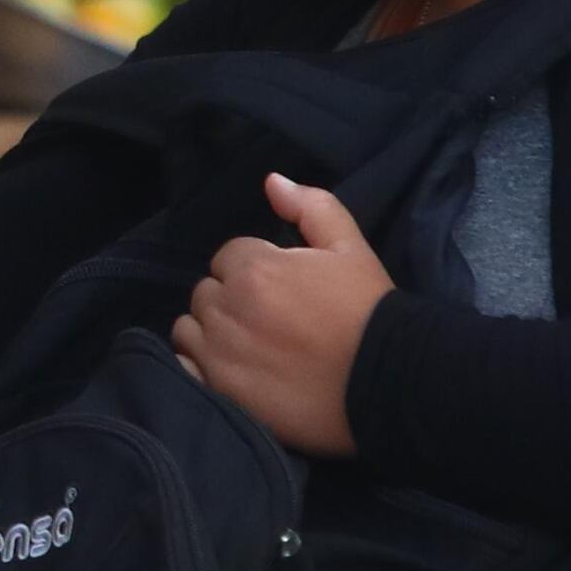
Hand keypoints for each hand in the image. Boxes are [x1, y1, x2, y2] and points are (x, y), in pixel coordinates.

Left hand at [172, 173, 388, 459]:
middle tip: (267, 319)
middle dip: (230, 299)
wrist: (387, 381)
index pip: (229, 256)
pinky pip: (184, 365)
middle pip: (207, 291)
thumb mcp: (351, 248)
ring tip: (248, 345)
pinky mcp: (218, 389)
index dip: (254, 270)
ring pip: (189, 327)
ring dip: (210, 330)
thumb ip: (311, 207)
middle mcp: (228, 307)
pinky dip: (198, 364)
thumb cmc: (369, 312)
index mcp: (255, 268)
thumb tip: (272, 181)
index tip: (280, 291)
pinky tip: (230, 368)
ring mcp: (219, 351)